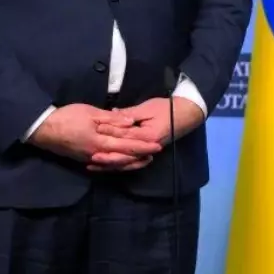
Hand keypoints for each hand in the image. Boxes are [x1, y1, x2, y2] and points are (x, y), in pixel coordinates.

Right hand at [29, 104, 162, 170]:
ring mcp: (90, 159)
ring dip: (130, 162)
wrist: (43, 129)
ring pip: (115, 164)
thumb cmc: (67, 117)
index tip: (157, 145)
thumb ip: (112, 119)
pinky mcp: (84, 159)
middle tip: (154, 154)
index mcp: (100, 142)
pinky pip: (105, 164)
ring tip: (143, 159)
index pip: (127, 145)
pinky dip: (116, 164)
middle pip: (123, 158)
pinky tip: (121, 162)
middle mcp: (97, 154)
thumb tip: (131, 122)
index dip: (143, 146)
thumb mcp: (91, 113)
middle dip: (140, 156)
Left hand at [91, 97, 205, 172]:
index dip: (109, 134)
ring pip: (125, 162)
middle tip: (89, 157)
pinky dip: (118, 163)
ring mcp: (146, 152)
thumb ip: (129, 114)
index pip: (124, 137)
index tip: (95, 132)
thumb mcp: (147, 108)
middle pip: (123, 155)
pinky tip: (107, 164)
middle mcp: (146, 148)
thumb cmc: (167, 109)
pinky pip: (130, 161)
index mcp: (147, 136)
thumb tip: (112, 114)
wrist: (185, 114)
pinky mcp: (145, 152)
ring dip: (110, 164)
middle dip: (105, 156)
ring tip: (93, 165)